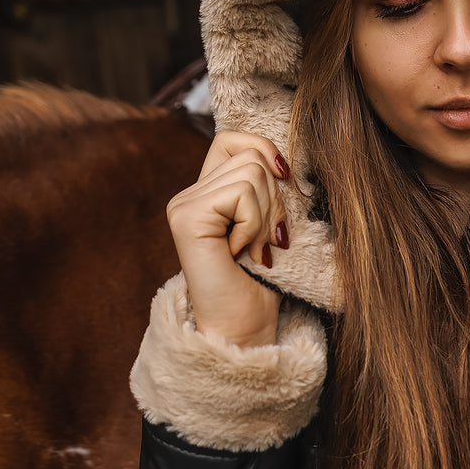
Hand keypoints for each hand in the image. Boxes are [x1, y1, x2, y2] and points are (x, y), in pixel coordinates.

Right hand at [166, 131, 289, 346]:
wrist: (245, 327)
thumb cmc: (263, 283)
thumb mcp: (272, 224)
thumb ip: (269, 190)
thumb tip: (286, 161)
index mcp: (209, 192)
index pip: (235, 140)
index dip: (265, 150)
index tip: (284, 179)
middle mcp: (189, 194)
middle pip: (252, 157)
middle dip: (276, 200)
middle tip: (267, 240)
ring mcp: (183, 204)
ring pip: (252, 173)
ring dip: (267, 216)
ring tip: (255, 248)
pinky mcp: (186, 217)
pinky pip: (242, 194)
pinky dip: (254, 224)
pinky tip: (242, 252)